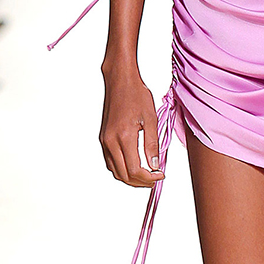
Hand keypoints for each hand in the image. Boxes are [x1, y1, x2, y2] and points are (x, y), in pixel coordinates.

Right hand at [99, 68, 164, 187]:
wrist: (119, 81)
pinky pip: (110, 161)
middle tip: (155, 180)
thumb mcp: (150, 119)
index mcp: (123, 137)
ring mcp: (104, 140)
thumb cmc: (136, 95)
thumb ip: (152, 145)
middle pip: (123, 174)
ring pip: (114, 171)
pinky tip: (133, 166)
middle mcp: (110, 141)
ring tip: (146, 176)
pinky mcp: (103, 138)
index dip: (149, 178)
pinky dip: (121, 169)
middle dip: (140, 182)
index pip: (135, 170)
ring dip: (130, 178)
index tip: (161, 175)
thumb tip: (155, 165)